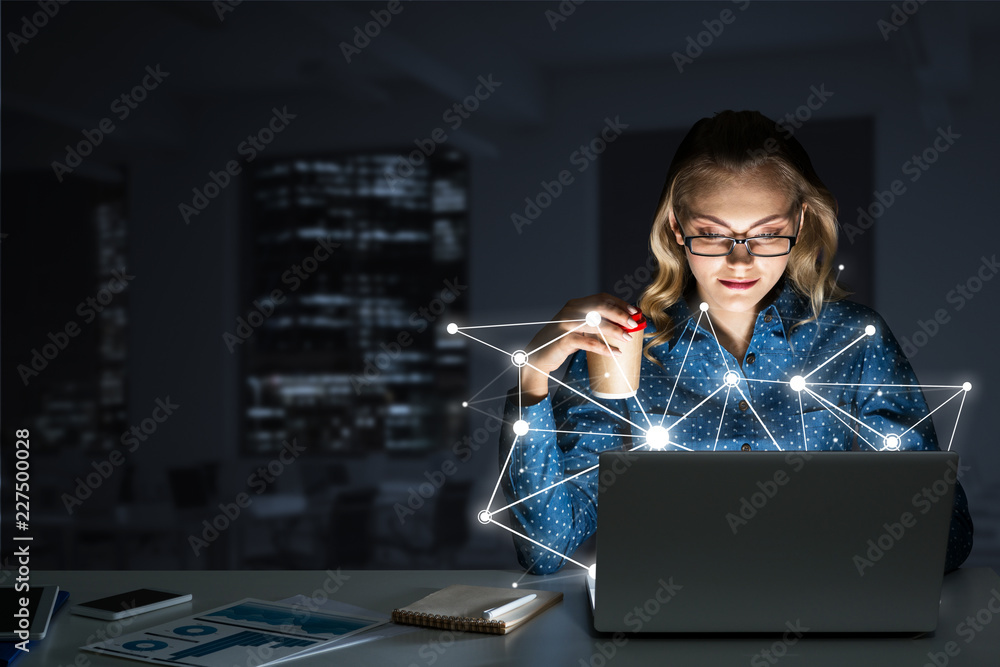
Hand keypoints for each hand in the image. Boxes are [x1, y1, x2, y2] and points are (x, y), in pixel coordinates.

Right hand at [518, 293, 637, 404]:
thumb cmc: (561, 343)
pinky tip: (615, 352)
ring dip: (615, 330)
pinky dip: (604, 348)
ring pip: (596, 324)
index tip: (634, 311)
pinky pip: (589, 343)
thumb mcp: (576, 328)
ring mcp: (566, 324)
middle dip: (620, 314)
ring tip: (628, 338)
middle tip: (633, 324)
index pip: (601, 298)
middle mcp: (570, 311)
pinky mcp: (564, 340)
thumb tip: (621, 325)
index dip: (619, 303)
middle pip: (601, 307)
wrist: (538, 356)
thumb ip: (592, 323)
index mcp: (575, 305)